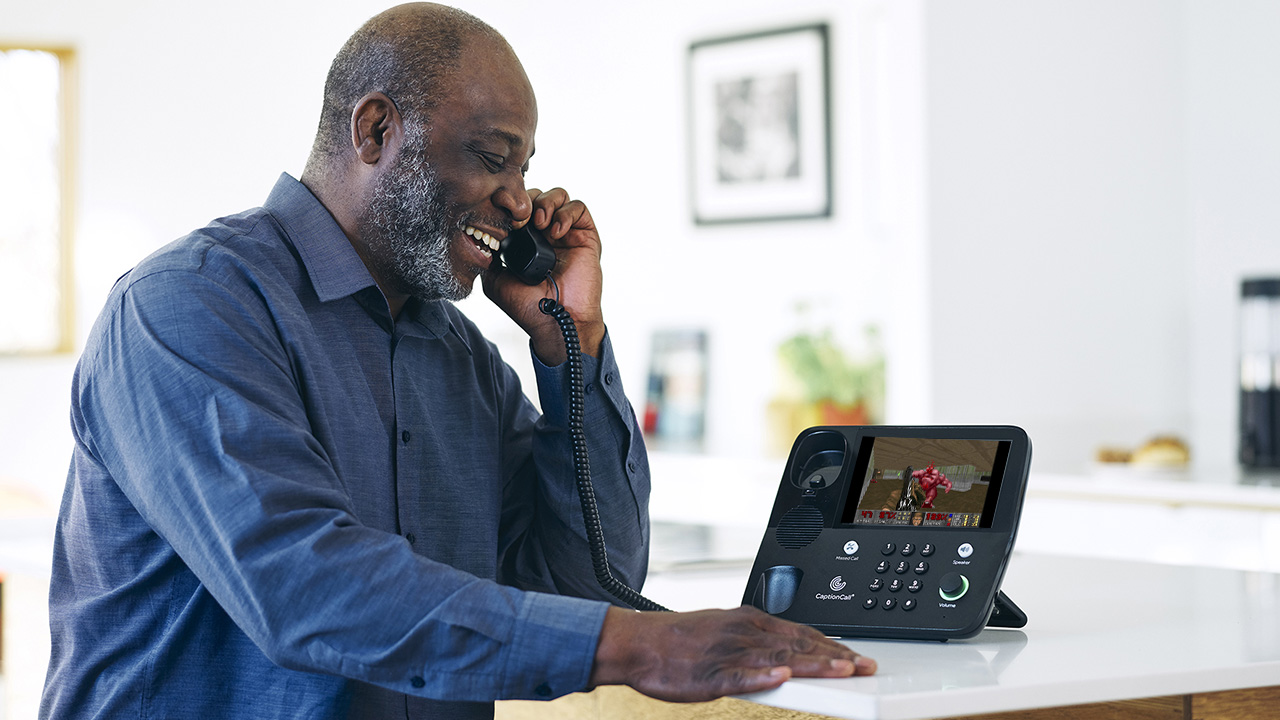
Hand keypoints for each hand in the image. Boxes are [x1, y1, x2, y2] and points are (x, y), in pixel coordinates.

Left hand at [482, 187, 604, 364]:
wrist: (555, 321)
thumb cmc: (528, 307)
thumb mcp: (495, 280)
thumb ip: (488, 257)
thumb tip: (481, 237)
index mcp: (526, 241)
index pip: (519, 208)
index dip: (511, 206)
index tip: (504, 219)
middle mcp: (546, 234)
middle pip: (538, 196)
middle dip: (528, 202)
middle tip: (521, 221)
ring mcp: (567, 234)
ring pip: (558, 196)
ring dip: (547, 203)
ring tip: (540, 223)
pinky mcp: (586, 236)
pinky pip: (579, 208)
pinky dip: (566, 213)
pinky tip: (556, 232)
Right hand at [590, 606, 876, 702]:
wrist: (639, 643)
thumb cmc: (679, 640)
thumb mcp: (724, 629)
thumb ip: (756, 641)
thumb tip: (788, 653)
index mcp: (747, 621)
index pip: (800, 632)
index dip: (832, 645)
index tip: (856, 656)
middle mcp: (743, 633)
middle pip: (797, 645)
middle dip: (835, 656)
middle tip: (865, 667)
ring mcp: (728, 653)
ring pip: (777, 659)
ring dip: (811, 665)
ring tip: (841, 671)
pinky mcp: (710, 674)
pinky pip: (740, 676)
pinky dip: (762, 677)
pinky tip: (781, 679)